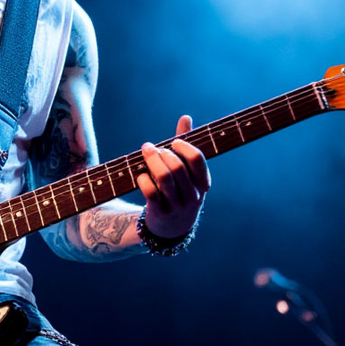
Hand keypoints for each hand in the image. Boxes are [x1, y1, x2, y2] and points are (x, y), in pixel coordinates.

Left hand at [136, 115, 209, 238]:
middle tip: (150, 148)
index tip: (173, 142)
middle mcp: (193, 195)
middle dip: (161, 153)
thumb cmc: (180, 190)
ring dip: (151, 162)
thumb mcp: (187, 172)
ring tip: (145, 153)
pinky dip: (143, 179)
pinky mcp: (160, 213)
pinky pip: (150, 192)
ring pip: (163, 178)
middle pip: (177, 167)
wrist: (172, 229)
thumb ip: (186, 144)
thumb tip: (186, 117)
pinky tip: (141, 175)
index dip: (184, 147)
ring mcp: (177, 206)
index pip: (198, 159)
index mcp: (203, 183)